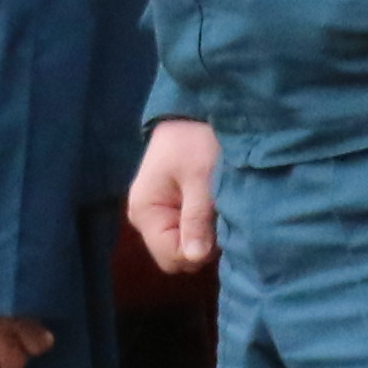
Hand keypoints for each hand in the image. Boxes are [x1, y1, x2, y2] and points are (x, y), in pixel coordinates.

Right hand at [127, 118, 220, 272]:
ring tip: (221, 206)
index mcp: (145, 212)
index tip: (218, 227)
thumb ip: (196, 218)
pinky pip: (192, 232)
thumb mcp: (201, 178)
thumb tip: (194, 258)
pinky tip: (218, 206)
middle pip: (178, 256)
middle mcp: (147, 219)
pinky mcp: (175, 210)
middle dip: (204, 244)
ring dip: (208, 234)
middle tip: (222, 216)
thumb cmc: (195, 139)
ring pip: (187, 246)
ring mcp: (161, 215)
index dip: (199, 250)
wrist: (197, 109)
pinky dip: (208, 226)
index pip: (172, 257)